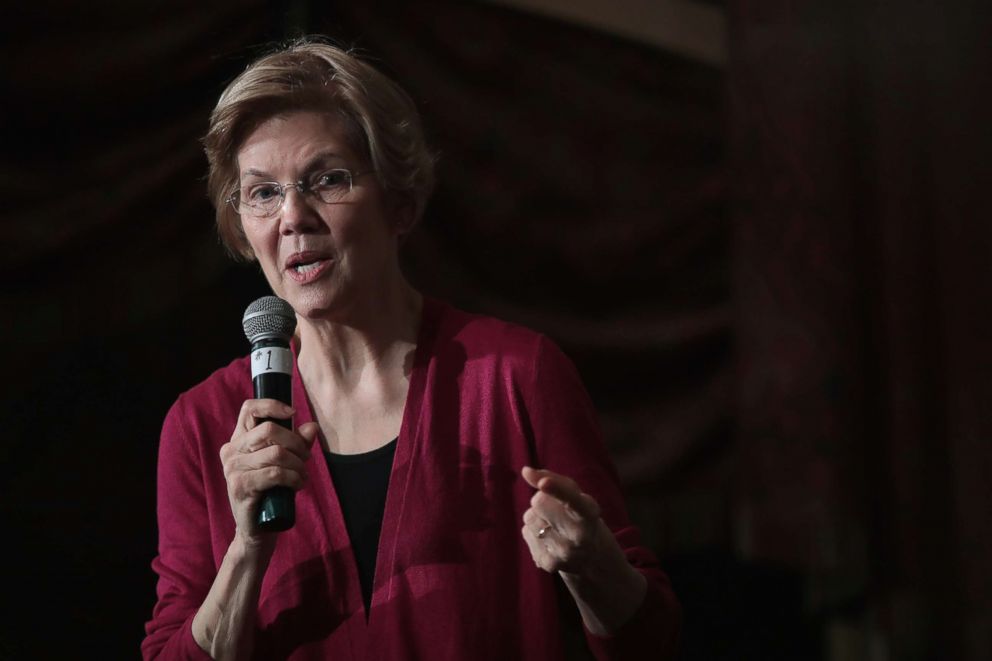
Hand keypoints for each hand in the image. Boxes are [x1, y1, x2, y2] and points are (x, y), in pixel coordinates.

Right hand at [219, 399, 318, 544]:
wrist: (256, 529)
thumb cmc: (270, 492)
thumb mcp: (285, 463)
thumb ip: (297, 444)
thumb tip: (312, 426)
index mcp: (238, 440)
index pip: (249, 409)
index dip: (272, 405)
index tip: (293, 413)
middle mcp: (231, 451)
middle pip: (269, 429)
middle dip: (296, 442)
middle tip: (306, 459)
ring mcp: (232, 469)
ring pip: (276, 453)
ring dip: (298, 464)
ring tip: (303, 476)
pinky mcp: (240, 486)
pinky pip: (275, 473)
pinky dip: (293, 477)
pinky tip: (299, 485)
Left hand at [520, 466, 648, 634]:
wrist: (592, 558)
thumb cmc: (580, 516)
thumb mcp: (576, 495)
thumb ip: (553, 478)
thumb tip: (526, 471)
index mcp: (590, 515)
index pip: (572, 499)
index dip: (557, 489)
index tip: (543, 483)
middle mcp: (579, 537)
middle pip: (539, 502)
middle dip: (542, 500)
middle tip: (557, 510)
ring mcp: (563, 553)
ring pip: (529, 517)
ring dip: (537, 517)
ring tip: (554, 526)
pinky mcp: (547, 564)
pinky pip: (526, 532)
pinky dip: (533, 532)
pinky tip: (550, 540)